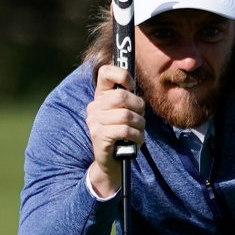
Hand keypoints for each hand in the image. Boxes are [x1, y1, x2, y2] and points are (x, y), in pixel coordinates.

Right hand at [85, 63, 146, 194]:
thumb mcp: (125, 114)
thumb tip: (135, 85)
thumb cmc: (122, 135)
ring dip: (140, 125)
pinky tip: (137, 141)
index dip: (122, 74)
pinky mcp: (99, 136)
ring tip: (138, 132)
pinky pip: (125, 131)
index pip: (105, 72)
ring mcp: (95, 121)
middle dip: (138, 108)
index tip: (131, 86)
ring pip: (126, 115)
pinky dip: (137, 136)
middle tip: (140, 118)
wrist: (111, 162)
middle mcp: (94, 107)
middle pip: (121, 96)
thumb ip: (128, 99)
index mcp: (101, 97)